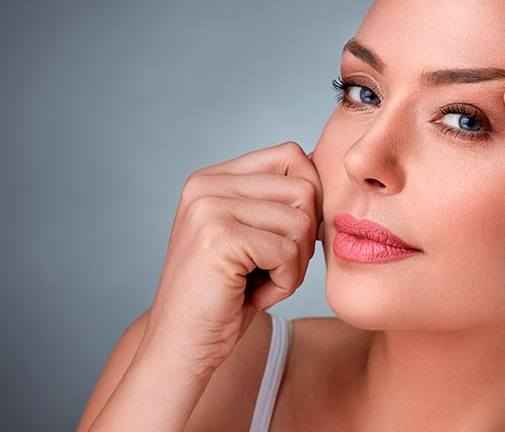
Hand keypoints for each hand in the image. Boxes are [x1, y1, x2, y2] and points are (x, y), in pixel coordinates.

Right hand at [139, 141, 321, 373]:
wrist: (181, 348)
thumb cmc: (222, 299)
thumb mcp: (249, 238)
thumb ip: (273, 201)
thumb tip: (323, 167)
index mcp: (210, 179)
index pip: (291, 156)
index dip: (308, 200)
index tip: (288, 240)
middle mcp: (204, 185)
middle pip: (303, 189)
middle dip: (303, 239)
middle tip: (272, 270)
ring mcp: (209, 209)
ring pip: (301, 222)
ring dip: (294, 266)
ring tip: (260, 284)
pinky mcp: (219, 238)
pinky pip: (289, 253)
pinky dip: (285, 284)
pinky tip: (254, 296)